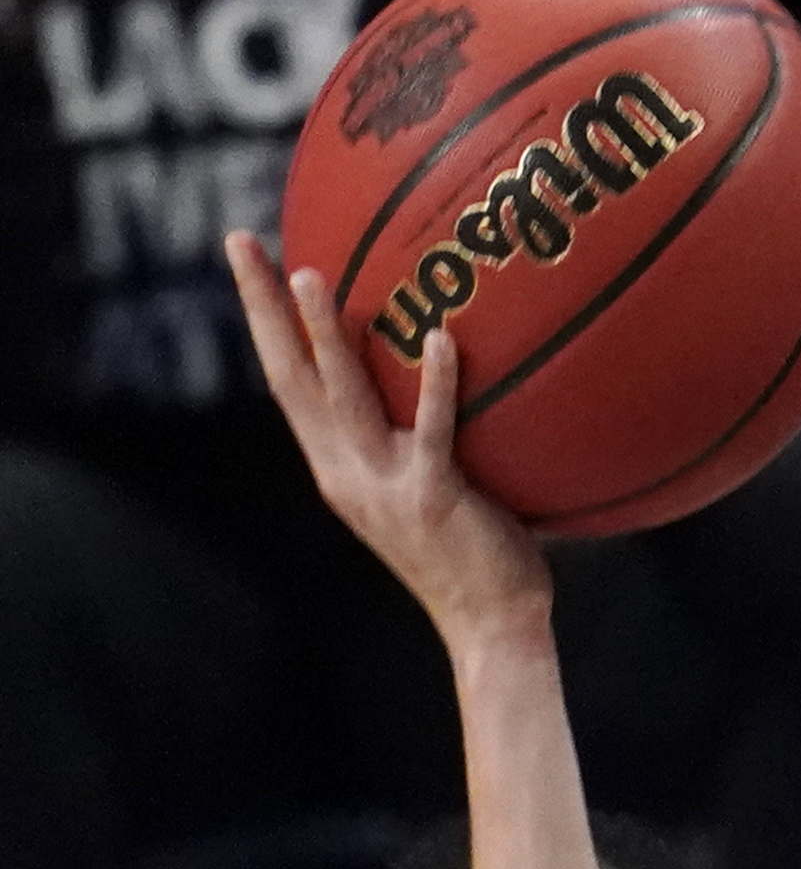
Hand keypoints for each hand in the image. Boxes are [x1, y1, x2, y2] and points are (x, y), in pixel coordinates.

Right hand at [222, 230, 547, 638]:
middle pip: (289, 375)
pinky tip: (442, 338)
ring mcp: (384, 485)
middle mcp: (346, 472)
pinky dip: (435, 384)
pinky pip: (433, 430)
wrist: (492, 626)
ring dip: (321, 334)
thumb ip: (419, 435)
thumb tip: (443, 365)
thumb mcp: (428, 489)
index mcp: (337, 467)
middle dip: (261, 308)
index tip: (248, 261)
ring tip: (309, 275)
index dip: (263, 321)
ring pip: (341, 396)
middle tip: (241, 242)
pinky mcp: (432, 497)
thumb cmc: (476, 554)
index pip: (287, 381)